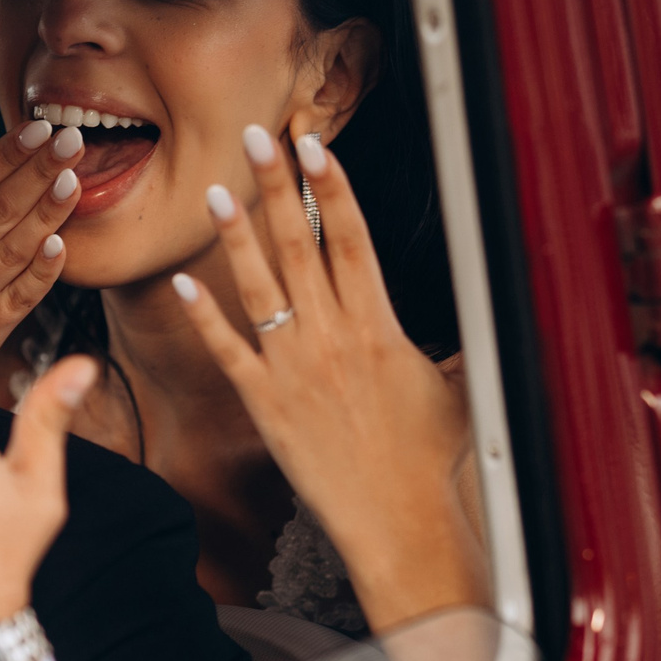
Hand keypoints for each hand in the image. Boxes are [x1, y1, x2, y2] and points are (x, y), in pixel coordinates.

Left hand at [172, 126, 489, 651]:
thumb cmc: (433, 465)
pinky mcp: (267, 406)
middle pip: (300, 244)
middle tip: (257, 135)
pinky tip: (184, 284)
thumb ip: (450, 345)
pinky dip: (205, 317)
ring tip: (217, 190)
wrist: (403, 524)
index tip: (316, 144)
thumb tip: (476, 321)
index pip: (351, 238)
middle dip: (278, 185)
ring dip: (237, 234)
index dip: (332, 186)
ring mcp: (296, 370)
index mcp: (381, 327)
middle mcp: (334, 338)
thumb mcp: (455, 388)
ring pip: (260, 287)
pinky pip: (229, 351)